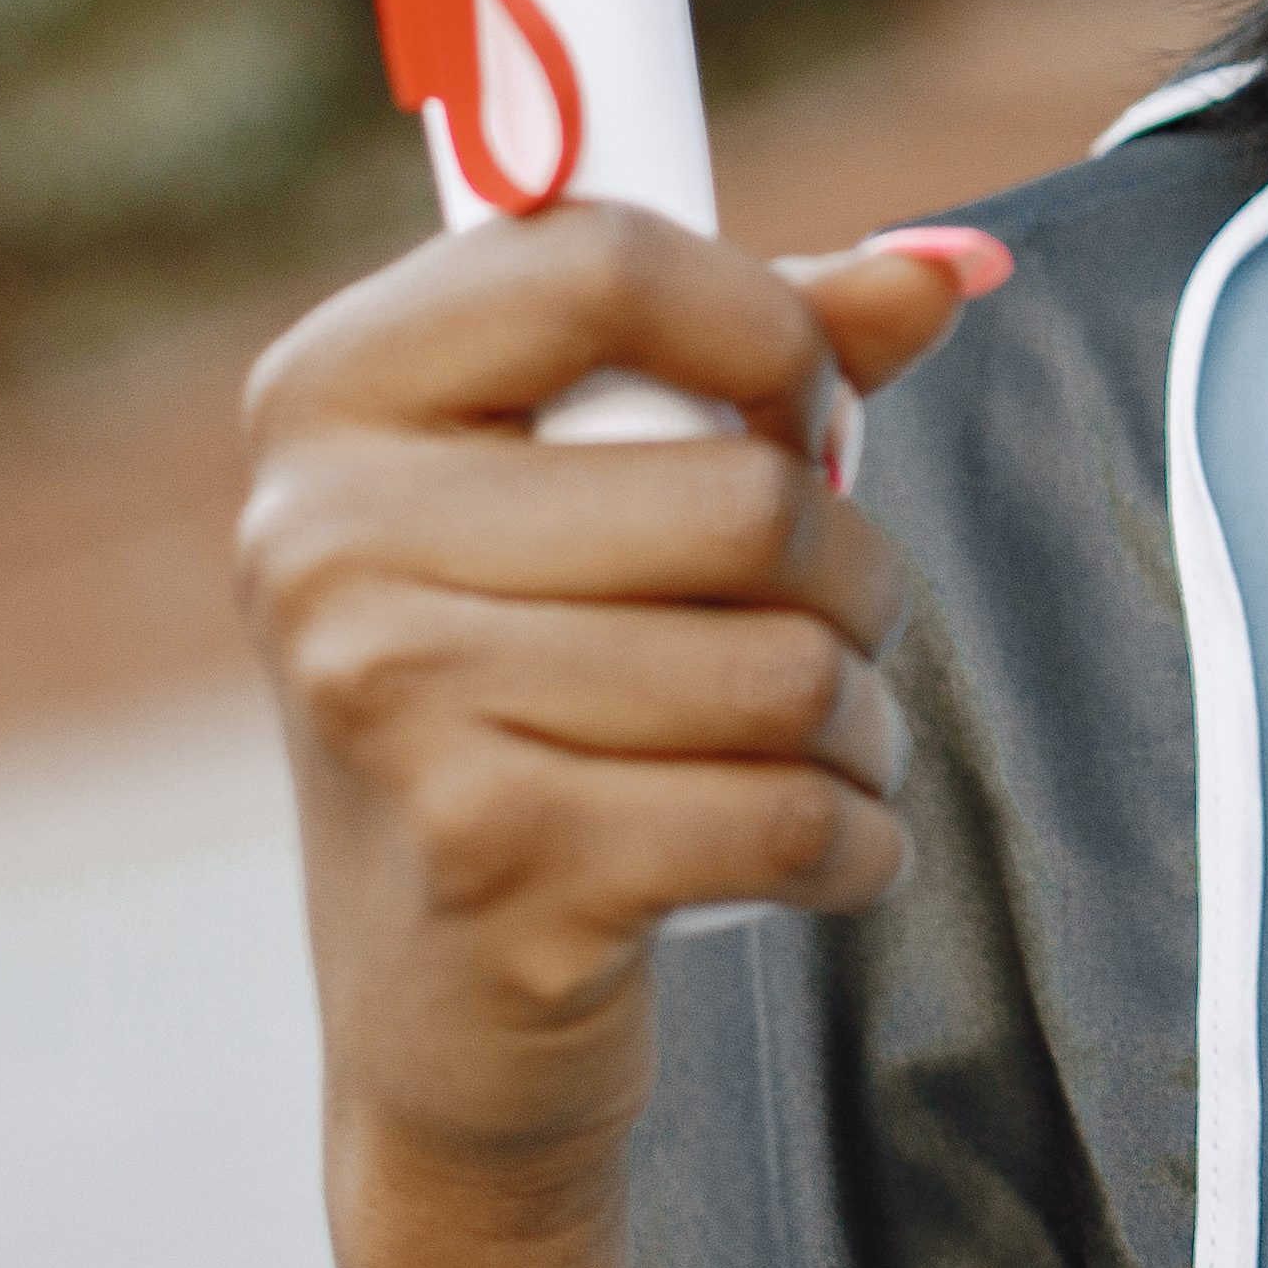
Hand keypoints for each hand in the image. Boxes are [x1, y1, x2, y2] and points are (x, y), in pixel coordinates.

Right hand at [244, 206, 991, 1226]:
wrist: (439, 1008)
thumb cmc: (536, 699)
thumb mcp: (593, 496)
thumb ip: (764, 355)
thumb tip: (942, 269)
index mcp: (331, 401)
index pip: (597, 260)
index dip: (762, 324)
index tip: (797, 403)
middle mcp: (325, 543)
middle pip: (749, 494)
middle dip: (850, 569)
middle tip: (817, 619)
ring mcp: (395, 710)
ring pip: (792, 662)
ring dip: (859, 717)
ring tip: (811, 744)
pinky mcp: (496, 864)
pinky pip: (793, 812)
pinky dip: (856, 838)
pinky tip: (813, 845)